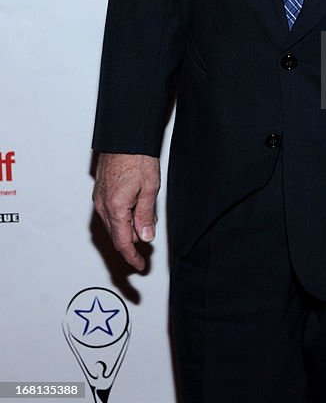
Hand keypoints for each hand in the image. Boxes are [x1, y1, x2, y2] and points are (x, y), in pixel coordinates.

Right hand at [93, 152, 160, 270]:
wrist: (125, 136)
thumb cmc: (137, 157)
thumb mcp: (149, 187)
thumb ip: (145, 215)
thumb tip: (145, 238)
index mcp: (115, 207)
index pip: (123, 243)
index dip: (132, 257)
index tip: (140, 265)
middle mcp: (102, 205)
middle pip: (117, 235)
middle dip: (133, 240)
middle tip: (148, 237)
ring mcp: (99, 199)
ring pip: (113, 224)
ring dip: (128, 227)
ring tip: (145, 216)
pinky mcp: (100, 192)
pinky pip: (110, 213)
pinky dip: (122, 217)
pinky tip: (135, 207)